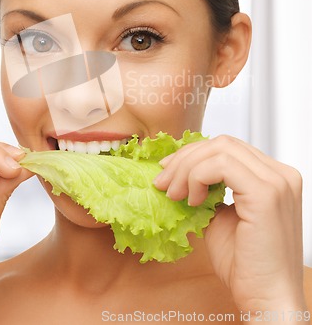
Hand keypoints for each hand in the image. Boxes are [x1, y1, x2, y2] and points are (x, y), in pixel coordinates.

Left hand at [153, 135, 306, 315]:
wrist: (267, 299)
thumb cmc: (246, 265)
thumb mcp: (221, 217)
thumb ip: (208, 191)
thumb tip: (180, 175)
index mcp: (273, 177)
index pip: (228, 147)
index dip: (194, 154)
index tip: (168, 171)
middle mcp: (281, 174)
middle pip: (223, 143)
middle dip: (186, 158)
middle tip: (163, 181)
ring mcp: (277, 181)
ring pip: (220, 149)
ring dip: (187, 168)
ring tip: (174, 194)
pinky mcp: (266, 194)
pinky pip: (221, 166)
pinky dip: (197, 177)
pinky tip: (192, 200)